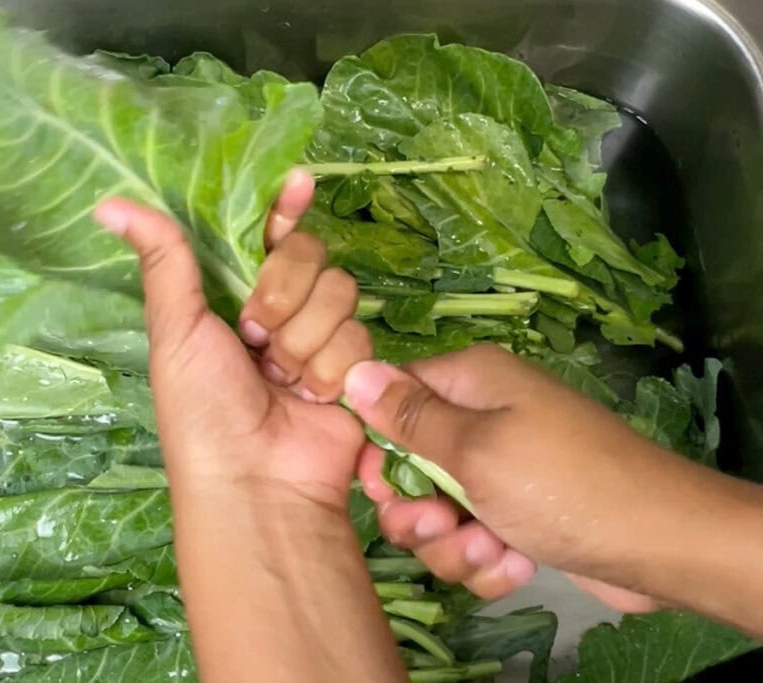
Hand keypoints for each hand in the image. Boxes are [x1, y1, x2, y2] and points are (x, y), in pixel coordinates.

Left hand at [95, 173, 409, 682]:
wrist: (255, 480)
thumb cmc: (202, 408)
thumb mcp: (175, 330)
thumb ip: (163, 258)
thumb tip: (108, 202)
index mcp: (233, 296)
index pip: (268, 234)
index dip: (284, 209)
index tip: (298, 185)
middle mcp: (280, 312)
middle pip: (311, 256)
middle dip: (283, 295)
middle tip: (255, 336)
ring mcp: (318, 340)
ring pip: (340, 295)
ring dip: (304, 340)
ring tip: (280, 379)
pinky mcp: (353, 370)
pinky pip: (359, 338)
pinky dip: (331, 369)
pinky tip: (311, 397)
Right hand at [344, 345, 670, 610]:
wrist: (656, 544)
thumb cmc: (558, 483)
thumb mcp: (474, 448)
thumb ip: (408, 417)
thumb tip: (354, 369)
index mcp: (470, 382)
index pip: (390, 398)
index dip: (376, 446)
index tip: (382, 486)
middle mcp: (481, 418)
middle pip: (408, 465)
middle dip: (417, 509)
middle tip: (441, 524)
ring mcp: (500, 469)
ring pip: (437, 512)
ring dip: (454, 543)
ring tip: (491, 549)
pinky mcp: (516, 514)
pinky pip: (472, 537)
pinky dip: (487, 558)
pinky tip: (516, 565)